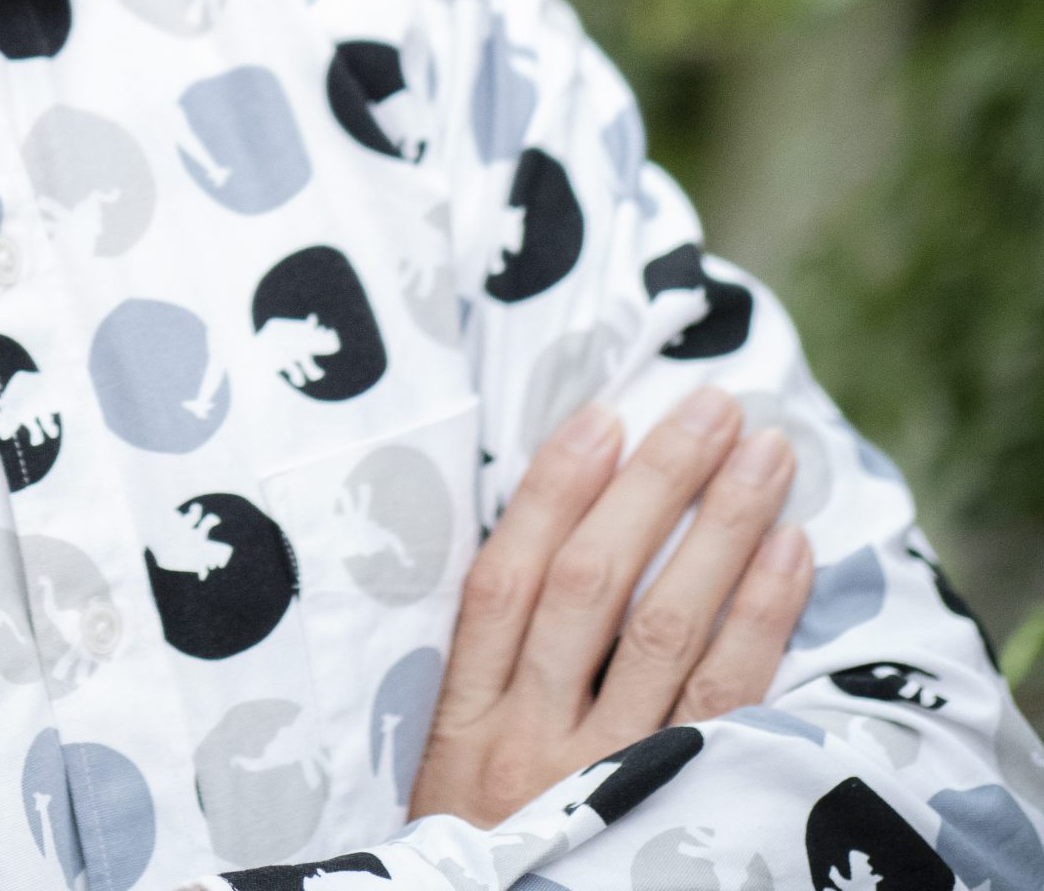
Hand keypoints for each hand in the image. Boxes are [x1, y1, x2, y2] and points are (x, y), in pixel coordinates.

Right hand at [410, 387, 815, 826]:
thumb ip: (497, 657)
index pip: (506, 578)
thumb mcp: (454, 754)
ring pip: (666, 632)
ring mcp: (602, 779)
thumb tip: (564, 519)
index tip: (605, 415)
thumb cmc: (483, 837)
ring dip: (721, 531)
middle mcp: (527, 741)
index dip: (554, 491)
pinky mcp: (674, 812)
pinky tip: (789, 554)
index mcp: (462, 717)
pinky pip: (725, 703)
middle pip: (593, 586)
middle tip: (711, 406)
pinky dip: (760, 619)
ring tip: (766, 455)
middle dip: (656, 486)